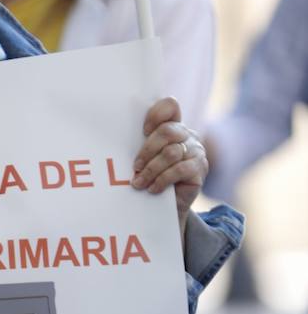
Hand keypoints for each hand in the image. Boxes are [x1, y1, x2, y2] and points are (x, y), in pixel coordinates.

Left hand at [132, 98, 206, 232]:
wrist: (164, 207)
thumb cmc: (150, 177)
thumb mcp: (143, 158)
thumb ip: (138, 145)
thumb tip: (114, 142)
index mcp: (171, 125)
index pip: (170, 106)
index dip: (157, 114)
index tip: (143, 130)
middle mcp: (186, 134)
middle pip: (167, 131)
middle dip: (147, 150)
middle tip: (135, 167)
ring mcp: (195, 150)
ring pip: (171, 153)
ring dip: (151, 170)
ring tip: (138, 183)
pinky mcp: (199, 168)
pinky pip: (179, 170)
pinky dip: (162, 180)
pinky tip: (152, 189)